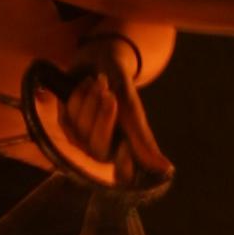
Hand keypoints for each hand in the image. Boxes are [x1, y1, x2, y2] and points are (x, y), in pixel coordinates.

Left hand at [62, 34, 173, 185]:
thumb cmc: (121, 86)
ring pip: (81, 130)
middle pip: (98, 151)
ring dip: (91, 101)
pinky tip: (86, 85)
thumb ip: (142, 138)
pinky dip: (78, 96)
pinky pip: (68, 116)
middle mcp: (102, 149)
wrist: (102, 59)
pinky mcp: (66, 123)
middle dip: (104, 120)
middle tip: (111, 95)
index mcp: (124, 149)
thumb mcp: (132, 108)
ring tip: (101, 82)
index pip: (123, 175)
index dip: (123, 165)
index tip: (125, 145)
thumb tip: (167, 170)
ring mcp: (82, 138)